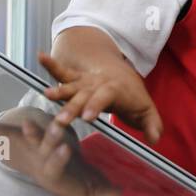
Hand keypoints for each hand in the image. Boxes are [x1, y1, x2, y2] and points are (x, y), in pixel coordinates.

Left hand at [0, 107, 120, 195]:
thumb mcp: (88, 189)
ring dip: (29, 133)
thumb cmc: (74, 180)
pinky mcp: (25, 146)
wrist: (53, 176)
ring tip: (24, 123)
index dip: (59, 158)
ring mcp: (34, 154)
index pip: (56, 166)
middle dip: (47, 139)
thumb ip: (102, 192)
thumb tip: (119, 194)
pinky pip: (11, 139)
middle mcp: (43, 163)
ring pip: (32, 142)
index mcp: (55, 174)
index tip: (64, 147)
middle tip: (54, 127)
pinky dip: (0, 134)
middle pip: (44, 150)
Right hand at [38, 50, 163, 142]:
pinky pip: (63, 72)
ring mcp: (85, 81)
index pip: (104, 97)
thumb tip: (155, 139)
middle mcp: (98, 84)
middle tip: (61, 120)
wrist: (124, 76)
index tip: (86, 117)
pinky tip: (40, 57)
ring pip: (71, 87)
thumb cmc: (134, 98)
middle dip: (72, 107)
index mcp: (114, 90)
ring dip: (59, 91)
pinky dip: (52, 65)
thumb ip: (152, 125)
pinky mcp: (76, 80)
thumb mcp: (147, 111)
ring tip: (46, 94)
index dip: (96, 106)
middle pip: (84, 95)